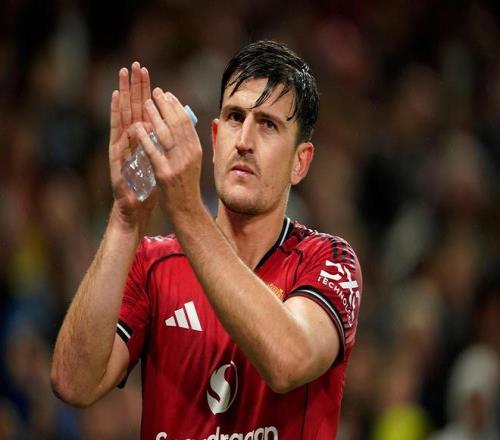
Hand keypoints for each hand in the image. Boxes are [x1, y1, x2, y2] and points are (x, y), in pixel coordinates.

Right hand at [108, 62, 157, 232]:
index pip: (144, 112)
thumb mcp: (161, 163)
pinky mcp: (115, 155)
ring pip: (122, 115)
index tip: (147, 73)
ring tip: (123, 74)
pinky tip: (115, 98)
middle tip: (133, 65)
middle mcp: (130, 141)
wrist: (136, 208)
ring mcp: (121, 146)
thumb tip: (177, 132)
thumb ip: (164, 147)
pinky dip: (116, 113)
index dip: (145, 93)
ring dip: (123, 93)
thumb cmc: (150, 185)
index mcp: (143, 141)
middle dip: (134, 87)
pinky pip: (116, 131)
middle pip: (132, 108)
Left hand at [133, 88, 202, 220]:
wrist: (187, 210)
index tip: (166, 94)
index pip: (186, 122)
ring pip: (165, 133)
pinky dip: (144, 137)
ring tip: (144, 102)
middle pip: (177, 123)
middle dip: (165, 104)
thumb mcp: (193, 162)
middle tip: (155, 91)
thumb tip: (184, 124)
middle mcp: (189, 154)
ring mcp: (177, 164)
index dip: (176, 105)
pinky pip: (153, 151)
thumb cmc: (187, 186)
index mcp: (196, 149)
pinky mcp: (165, 174)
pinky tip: (136, 126)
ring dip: (154, 115)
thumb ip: (188, 144)